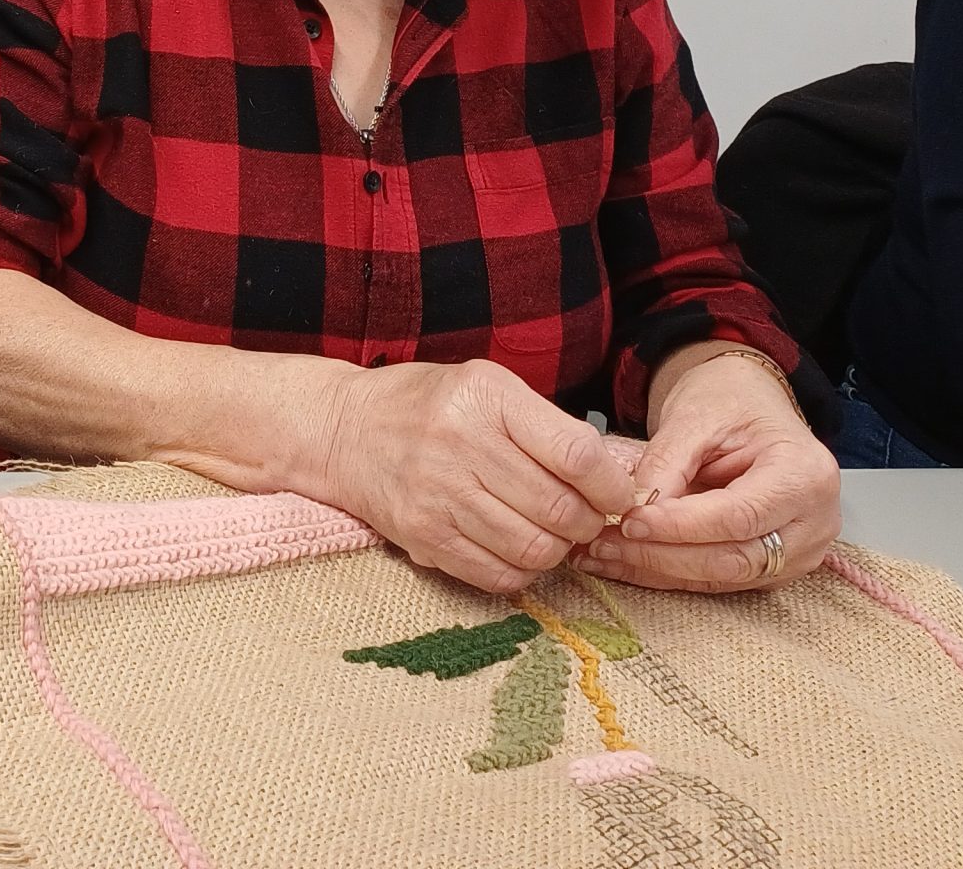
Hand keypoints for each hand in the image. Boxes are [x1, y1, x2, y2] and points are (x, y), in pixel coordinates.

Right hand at [319, 358, 638, 595]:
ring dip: (557, 550)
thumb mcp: (487, 387)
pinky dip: (522, 572)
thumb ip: (546, 426)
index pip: (576, 454)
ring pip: (534, 549)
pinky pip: (498, 575)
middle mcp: (461, 445)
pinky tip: (516, 548)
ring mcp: (439, 495)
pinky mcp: (424, 536)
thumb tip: (611, 481)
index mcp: (486, 398)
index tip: (617, 495)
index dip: (611, 486)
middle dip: (587, 523)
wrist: (344, 430)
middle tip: (583, 517)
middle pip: (559, 509)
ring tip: (550, 532)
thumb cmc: (428, 405)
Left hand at [575, 351, 839, 592]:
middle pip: (734, 557)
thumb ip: (668, 463)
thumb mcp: (696, 416)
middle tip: (604, 543)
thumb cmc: (731, 402)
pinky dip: (668, 572)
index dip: (681, 526)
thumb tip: (635, 510)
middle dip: (663, 556)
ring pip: (723, 576)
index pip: (739, 516)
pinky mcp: (775, 568)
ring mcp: (800, 552)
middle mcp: (814, 523)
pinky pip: (718, 579)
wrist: (750, 407)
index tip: (630, 521)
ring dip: (658, 570)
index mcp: (806, 476)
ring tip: (603, 553)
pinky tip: (625, 560)